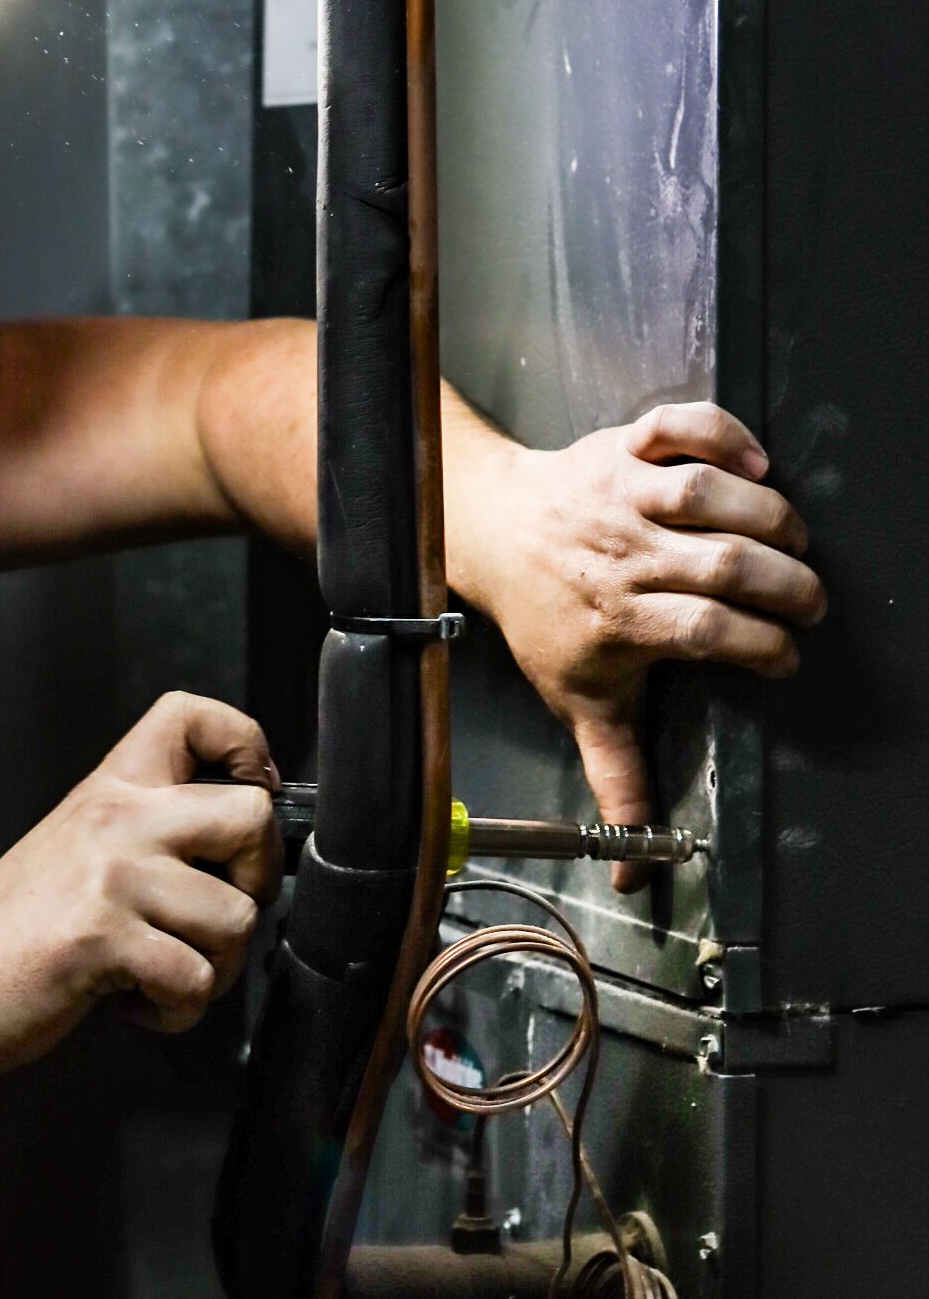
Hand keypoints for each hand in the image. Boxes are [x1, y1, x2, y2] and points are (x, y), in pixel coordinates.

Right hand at [0, 692, 281, 1078]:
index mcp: (109, 789)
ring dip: (215, 967)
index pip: (193, 717)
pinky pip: (195, 980)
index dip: (245, 745)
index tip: (251, 789)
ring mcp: (111, 879)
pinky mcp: (103, 941)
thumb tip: (240, 848)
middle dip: (259, 880)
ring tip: (162, 971)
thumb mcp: (76, 847)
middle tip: (217, 911)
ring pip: (237, 918)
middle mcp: (115, 821)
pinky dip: (175, 1011)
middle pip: (252, 816)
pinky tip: (133, 999)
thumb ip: (146, 832)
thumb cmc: (7, 932)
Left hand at [452, 401, 825, 887]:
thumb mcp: (580, 701)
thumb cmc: (546, 618)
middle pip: (721, 563)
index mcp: (618, 618)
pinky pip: (679, 427)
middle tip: (807, 602)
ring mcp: (623, 494)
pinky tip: (754, 461)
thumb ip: (619, 778)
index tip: (782, 660)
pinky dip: (721, 434)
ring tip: (792, 542)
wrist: (491, 532)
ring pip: (708, 493)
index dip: (757, 647)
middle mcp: (622, 554)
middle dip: (782, 584)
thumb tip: (637, 872)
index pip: (705, 631)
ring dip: (767, 515)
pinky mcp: (626, 446)